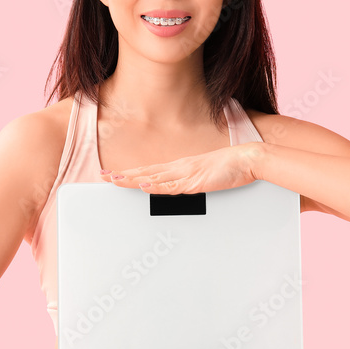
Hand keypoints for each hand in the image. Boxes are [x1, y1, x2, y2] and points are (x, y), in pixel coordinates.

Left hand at [98, 143, 265, 194]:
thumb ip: (190, 182)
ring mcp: (186, 173)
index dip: (129, 173)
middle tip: (102, 176)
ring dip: (132, 179)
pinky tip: (144, 186)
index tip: (112, 174)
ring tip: (114, 180)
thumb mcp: (204, 177)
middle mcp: (179, 168)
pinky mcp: (195, 181)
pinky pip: (172, 185)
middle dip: (123, 175)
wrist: (247, 159)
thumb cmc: (230, 167)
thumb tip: (177, 189)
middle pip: (145, 172)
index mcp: (180, 167)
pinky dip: (156, 186)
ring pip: (153, 177)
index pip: (149, 171)